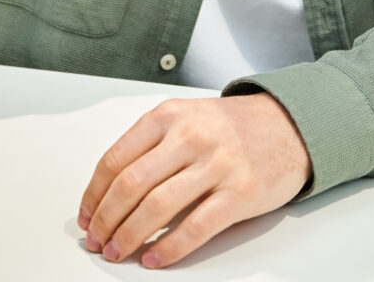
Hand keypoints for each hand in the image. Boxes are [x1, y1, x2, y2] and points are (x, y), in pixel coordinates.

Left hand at [78, 94, 310, 268]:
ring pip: (158, 206)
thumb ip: (149, 145)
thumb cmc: (230, 127)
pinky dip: (170, 247)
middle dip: (106, 219)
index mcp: (168, 116)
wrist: (287, 125)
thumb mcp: (184, 117)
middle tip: (96, 240)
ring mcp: (217, 164)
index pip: (115, 160)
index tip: (86, 216)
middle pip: (131, 185)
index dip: (94, 194)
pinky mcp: (240, 192)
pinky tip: (154, 258)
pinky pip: (196, 226)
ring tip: (118, 251)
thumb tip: (107, 192)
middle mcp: (190, 136)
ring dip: (130, 236)